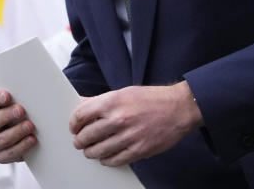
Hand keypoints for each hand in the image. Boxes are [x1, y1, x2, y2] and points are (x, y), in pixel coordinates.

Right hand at [0, 89, 37, 162]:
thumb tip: (23, 92)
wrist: (16, 128)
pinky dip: (21, 147)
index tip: (7, 95)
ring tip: (30, 125)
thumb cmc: (11, 110)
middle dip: (6, 116)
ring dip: (16, 132)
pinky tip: (31, 139)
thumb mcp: (8, 101)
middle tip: (21, 110)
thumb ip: (10, 97)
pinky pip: (8, 155)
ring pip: (0, 140)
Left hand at [69, 81, 202, 165]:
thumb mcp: (123, 92)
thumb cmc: (151, 99)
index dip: (74, 123)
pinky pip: (115, 160)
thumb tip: (82, 104)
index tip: (74, 127)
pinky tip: (106, 157)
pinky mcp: (139, 150)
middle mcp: (118, 119)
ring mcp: (129, 136)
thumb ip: (101, 100)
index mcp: (112, 102)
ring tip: (90, 151)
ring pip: (99, 151)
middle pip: (87, 136)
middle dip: (80, 141)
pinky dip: (107, 161)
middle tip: (79, 142)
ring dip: (91, 152)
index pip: (81, 115)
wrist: (179, 108)